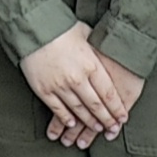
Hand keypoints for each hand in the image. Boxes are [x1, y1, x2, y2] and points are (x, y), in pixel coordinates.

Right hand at [20, 24, 134, 148]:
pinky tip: (72, 123)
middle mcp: (77, 79)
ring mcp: (60, 86)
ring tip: (97, 128)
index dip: (117, 109)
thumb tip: (108, 51)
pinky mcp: (44, 90)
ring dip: (89, 122)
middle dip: (107, 119)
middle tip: (112, 128)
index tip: (122, 117)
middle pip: (96, 106)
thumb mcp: (87, 34)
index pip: (109, 94)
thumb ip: (97, 48)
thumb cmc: (61, 27)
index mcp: (91, 65)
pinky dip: (66, 118)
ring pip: (79, 110)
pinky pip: (58, 109)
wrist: (33, 27)